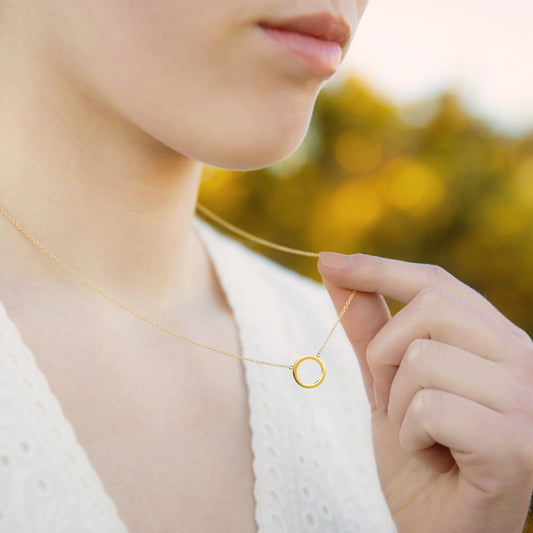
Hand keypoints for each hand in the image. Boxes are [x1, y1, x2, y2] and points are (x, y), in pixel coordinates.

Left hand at [317, 252, 532, 532]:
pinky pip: (430, 407)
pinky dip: (410, 436)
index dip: (380, 268)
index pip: (437, 283)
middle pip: (430, 310)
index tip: (329, 263)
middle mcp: (524, 360)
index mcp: (495, 341)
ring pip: (423, 360)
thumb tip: (333, 266)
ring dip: (398, 405)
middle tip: (394, 401)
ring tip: (419, 435)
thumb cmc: (419, 456)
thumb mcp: (385, 382)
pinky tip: (431, 457)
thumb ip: (367, 325)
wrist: (439, 531)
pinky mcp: (516, 443)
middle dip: (386, 356)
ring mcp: (527, 400)